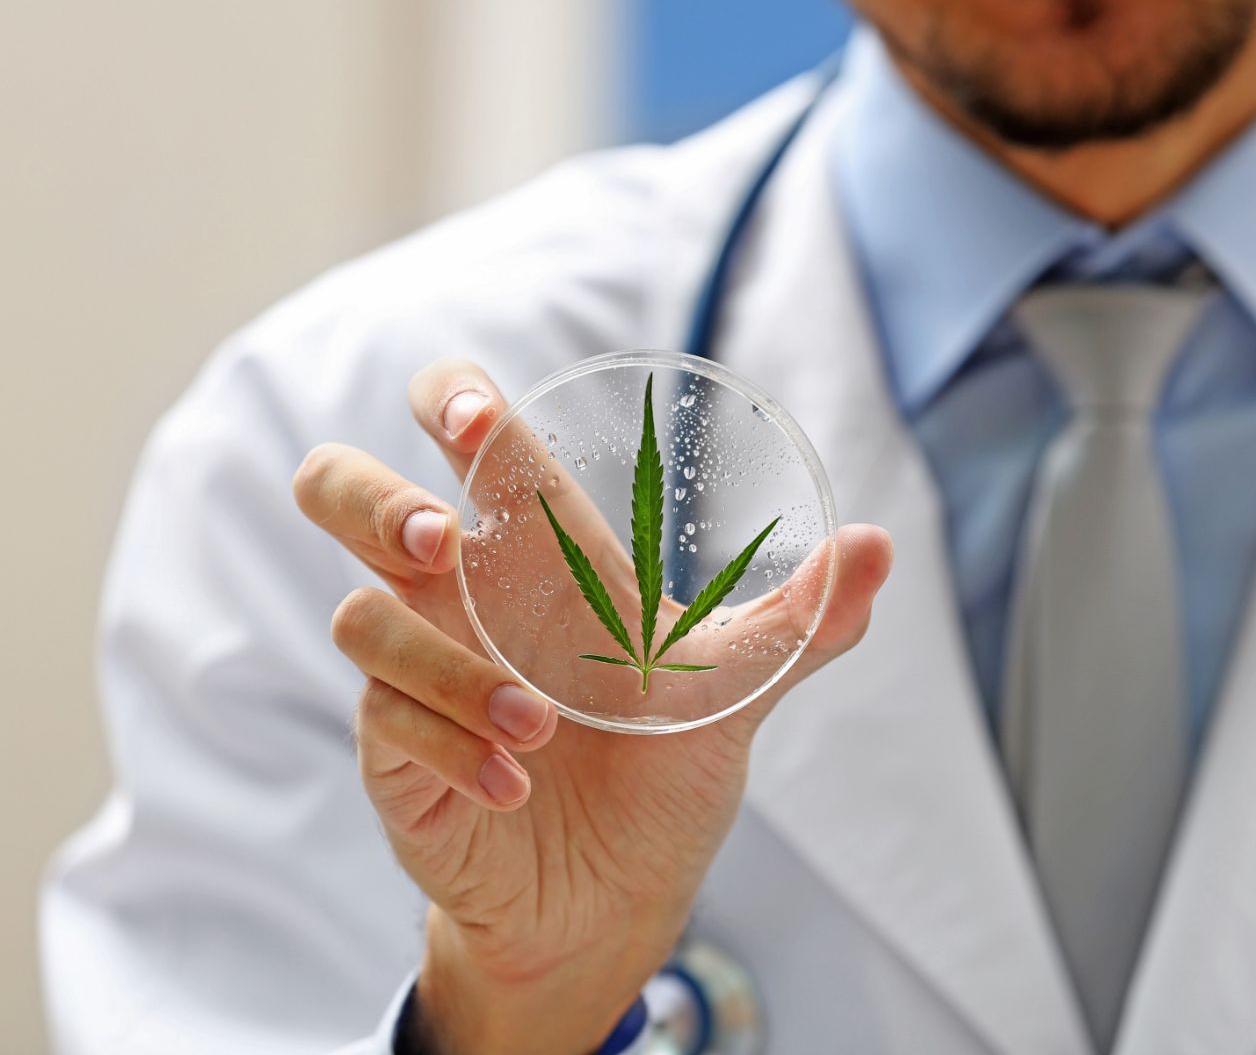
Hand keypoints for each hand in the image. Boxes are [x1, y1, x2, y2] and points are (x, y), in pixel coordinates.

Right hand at [293, 358, 892, 1054]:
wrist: (618, 892)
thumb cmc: (662, 763)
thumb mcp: (737, 685)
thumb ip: (804, 617)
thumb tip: (879, 545)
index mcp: (536, 550)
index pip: (463, 432)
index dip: (451, 398)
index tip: (477, 415)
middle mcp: (460, 592)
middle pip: (341, 489)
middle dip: (373, 498)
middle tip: (442, 537)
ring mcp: (417, 668)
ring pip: (356, 616)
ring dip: (447, 669)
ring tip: (540, 727)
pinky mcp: (392, 750)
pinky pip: (383, 721)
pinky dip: (453, 749)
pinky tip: (516, 786)